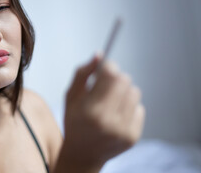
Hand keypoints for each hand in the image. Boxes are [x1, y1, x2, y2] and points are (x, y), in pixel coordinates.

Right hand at [61, 54, 144, 169]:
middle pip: (125, 80)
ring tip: (110, 101)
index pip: (111, 75)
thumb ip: (83, 73)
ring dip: (123, 91)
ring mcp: (123, 130)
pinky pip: (139, 107)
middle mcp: (109, 121)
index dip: (108, 66)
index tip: (103, 67)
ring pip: (134, 92)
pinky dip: (129, 106)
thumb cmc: (74, 122)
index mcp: (90, 110)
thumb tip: (99, 54)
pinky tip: (117, 114)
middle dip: (115, 77)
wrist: (82, 154)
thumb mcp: (70, 96)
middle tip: (105, 85)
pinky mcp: (134, 136)